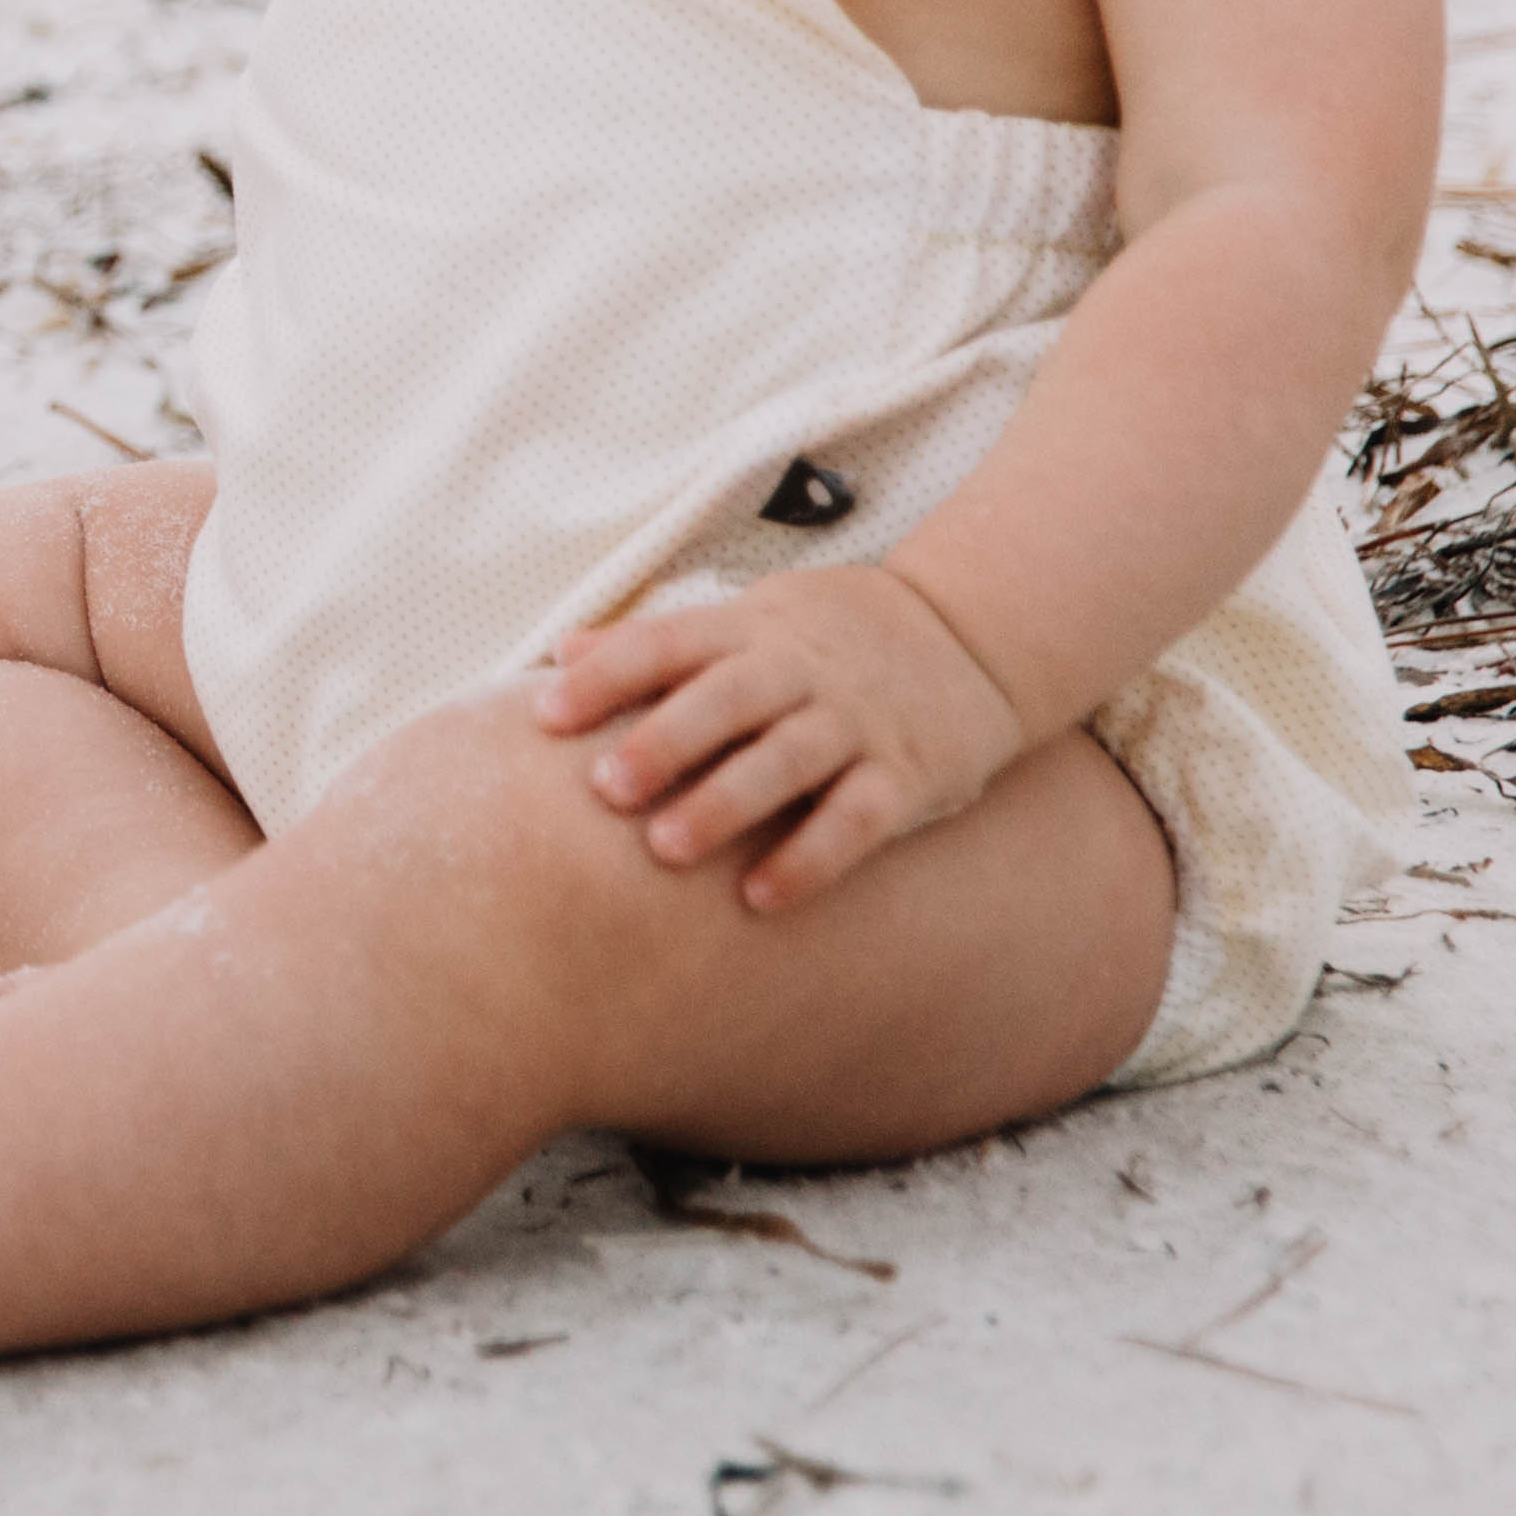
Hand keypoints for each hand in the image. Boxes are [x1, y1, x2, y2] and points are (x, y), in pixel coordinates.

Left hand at [531, 562, 1031, 913]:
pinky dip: (812, 856)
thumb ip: (661, 642)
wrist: (970, 634)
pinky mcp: (908, 773)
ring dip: (725, 802)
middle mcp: (801, 669)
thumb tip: (560, 652)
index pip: (666, 643)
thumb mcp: (748, 619)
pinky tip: (761, 897)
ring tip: (666, 849)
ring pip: (787, 758)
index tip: (545, 716)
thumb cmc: (824, 638)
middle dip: (664, 741)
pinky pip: (859, 817)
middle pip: (725, 698)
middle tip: (605, 789)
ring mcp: (857, 721)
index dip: (606, 677)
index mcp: (749, 629)